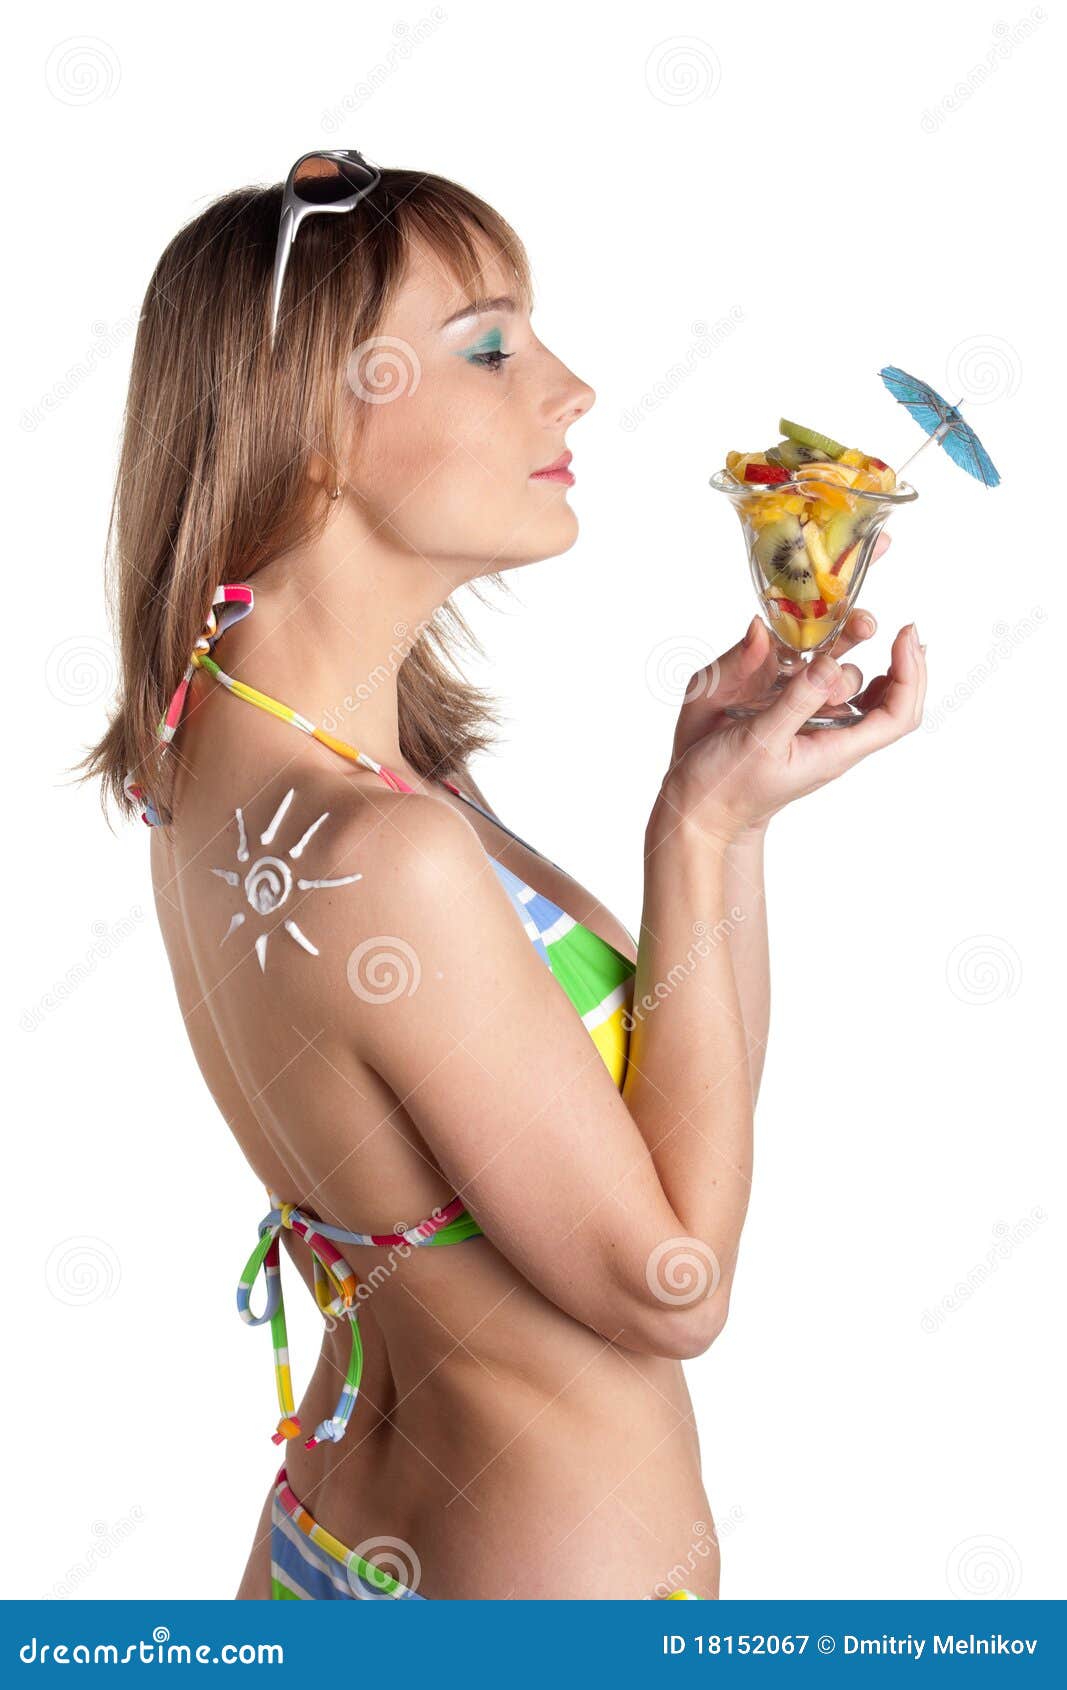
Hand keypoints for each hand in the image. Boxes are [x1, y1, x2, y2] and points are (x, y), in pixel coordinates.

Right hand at [654, 549, 925, 846]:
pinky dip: (828, 662)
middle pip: (888, 698)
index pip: (898, 715)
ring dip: (852, 653)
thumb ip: (796, 700)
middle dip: (891, 659)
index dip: (911, 674)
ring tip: (845, 623)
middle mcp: (833, 737)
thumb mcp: (760, 741)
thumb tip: (831, 661)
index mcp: (834, 748)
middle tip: (879, 622)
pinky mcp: (795, 718)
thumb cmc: (727, 784)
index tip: (904, 636)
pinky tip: (820, 644)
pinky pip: (823, 687)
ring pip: (855, 687)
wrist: (699, 807)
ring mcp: (817, 728)